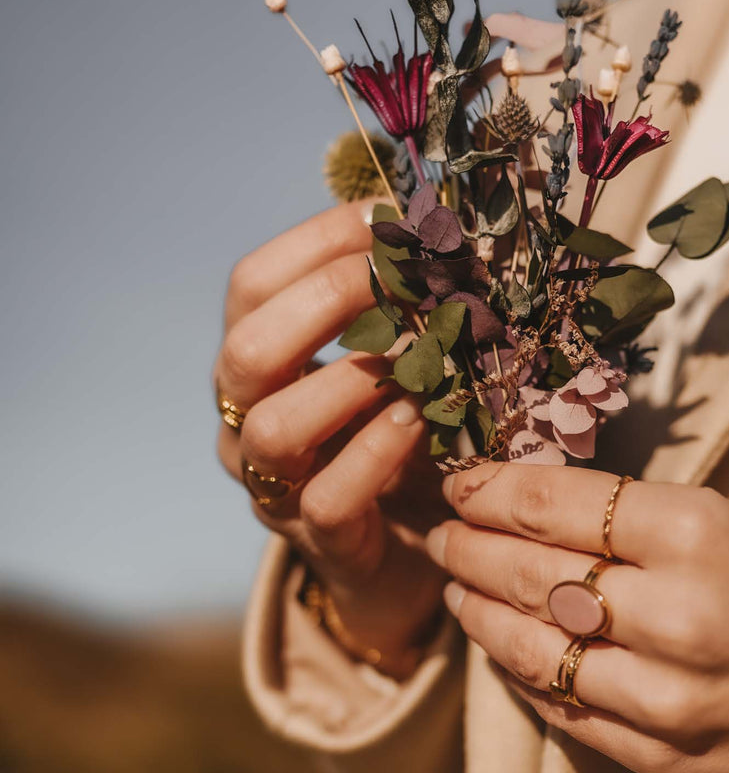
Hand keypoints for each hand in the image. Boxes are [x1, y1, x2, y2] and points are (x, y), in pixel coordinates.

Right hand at [215, 200, 446, 676]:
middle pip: (245, 351)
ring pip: (275, 430)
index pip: (252, 286)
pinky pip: (329, 498)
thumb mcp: (392, 367)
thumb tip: (438, 227)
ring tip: (419, 357)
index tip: (388, 218)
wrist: (407, 554)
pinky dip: (377, 453)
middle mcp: (249, 422)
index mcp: (258, 365)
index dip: (315, 242)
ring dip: (353, 380)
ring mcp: (278, 488)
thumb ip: (397, 311)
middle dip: (326, 301)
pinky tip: (420, 422)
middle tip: (400, 282)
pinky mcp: (322, 542)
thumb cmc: (399, 444)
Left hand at [426, 463, 728, 772]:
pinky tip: (500, 646)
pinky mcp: (663, 757)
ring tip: (456, 587)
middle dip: (468, 547)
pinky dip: (519, 674)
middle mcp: (674, 617)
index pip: (551, 503)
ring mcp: (665, 699)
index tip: (460, 482)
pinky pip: (561, 711)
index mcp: (695, 534)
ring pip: (529, 649)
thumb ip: (625, 517)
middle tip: (443, 534)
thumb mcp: (723, 516)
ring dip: (478, 613)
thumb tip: (524, 505)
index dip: (488, 489)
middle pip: (529, 574)